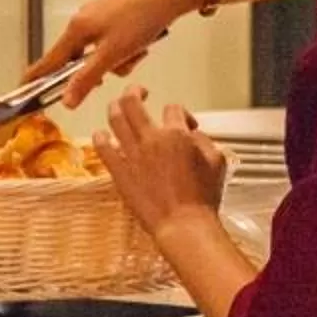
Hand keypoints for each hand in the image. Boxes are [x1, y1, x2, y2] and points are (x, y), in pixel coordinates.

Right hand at [30, 0, 193, 106]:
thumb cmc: (141, 20)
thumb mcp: (112, 55)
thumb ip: (87, 79)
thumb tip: (66, 102)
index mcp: (76, 29)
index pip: (49, 60)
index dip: (37, 78)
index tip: (22, 89)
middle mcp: (83, 20)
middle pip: (78, 59)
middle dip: (100, 69)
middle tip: (117, 65)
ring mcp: (98, 16)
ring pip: (99, 53)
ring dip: (118, 60)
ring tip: (137, 50)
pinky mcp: (114, 15)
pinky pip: (112, 43)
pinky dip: (125, 50)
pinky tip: (141, 43)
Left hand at [93, 89, 229, 236]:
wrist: (184, 225)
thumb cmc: (201, 199)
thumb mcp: (217, 162)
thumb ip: (204, 141)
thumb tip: (194, 135)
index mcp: (177, 135)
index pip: (173, 108)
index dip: (180, 113)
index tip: (183, 123)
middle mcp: (152, 140)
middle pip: (133, 102)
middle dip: (134, 91)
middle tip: (137, 92)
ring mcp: (133, 155)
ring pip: (115, 119)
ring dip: (114, 107)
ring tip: (116, 106)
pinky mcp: (120, 172)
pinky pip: (102, 148)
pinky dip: (100, 137)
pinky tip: (101, 135)